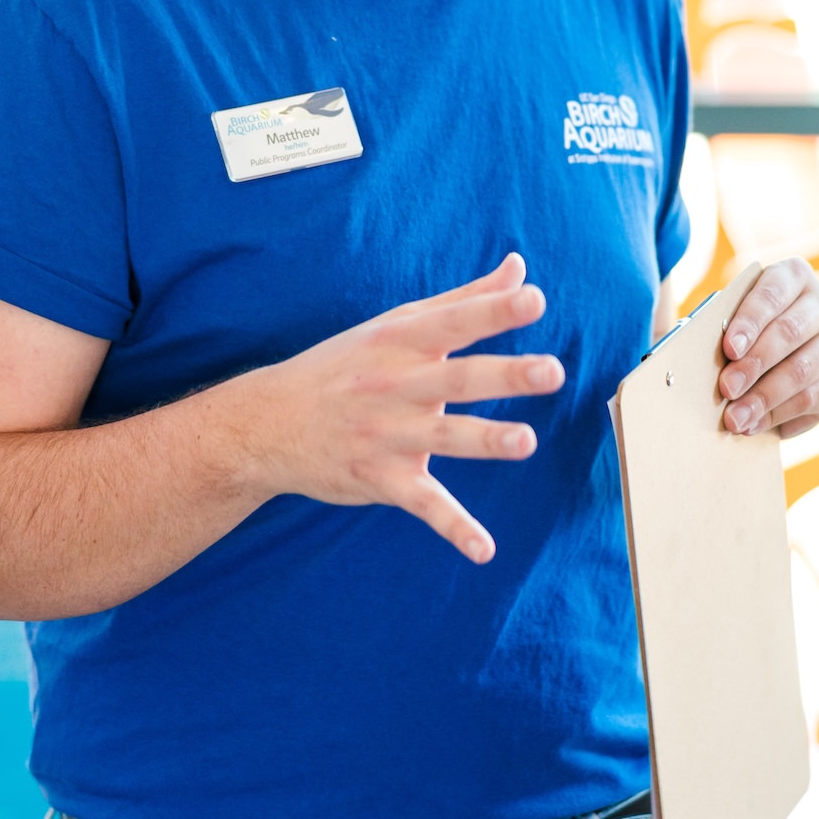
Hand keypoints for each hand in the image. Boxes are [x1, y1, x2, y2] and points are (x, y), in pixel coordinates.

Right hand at [243, 253, 562, 565]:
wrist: (267, 423)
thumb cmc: (345, 365)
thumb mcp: (396, 325)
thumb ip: (465, 299)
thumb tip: (520, 268)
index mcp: (402, 342)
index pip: (455, 322)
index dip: (494, 311)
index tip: (534, 299)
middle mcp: (396, 385)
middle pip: (457, 379)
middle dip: (504, 375)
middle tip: (552, 371)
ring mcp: (388, 435)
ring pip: (445, 438)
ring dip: (485, 440)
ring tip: (525, 441)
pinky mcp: (382, 480)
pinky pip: (424, 505)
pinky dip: (453, 529)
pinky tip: (485, 551)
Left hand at [718, 258, 818, 439]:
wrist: (781, 344)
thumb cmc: (748, 327)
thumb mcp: (737, 316)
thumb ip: (724, 330)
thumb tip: (700, 360)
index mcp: (793, 274)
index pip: (772, 294)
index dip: (750, 322)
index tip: (729, 349)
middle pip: (790, 333)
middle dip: (754, 365)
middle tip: (726, 390)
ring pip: (803, 371)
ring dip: (766, 399)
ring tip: (737, 419)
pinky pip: (817, 400)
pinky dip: (783, 416)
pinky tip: (757, 425)